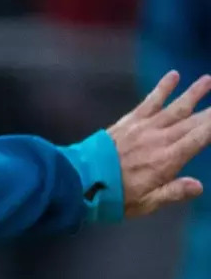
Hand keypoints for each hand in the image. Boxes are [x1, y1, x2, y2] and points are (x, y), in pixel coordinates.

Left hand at [109, 71, 210, 217]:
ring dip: (194, 93)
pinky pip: (150, 101)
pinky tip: (173, 76)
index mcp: (168, 159)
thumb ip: (173, 192)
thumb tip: (198, 186)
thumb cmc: (114, 197)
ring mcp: (144, 127)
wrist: (80, 180)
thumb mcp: (146, 203)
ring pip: (176, 107)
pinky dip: (163, 88)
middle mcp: (161, 139)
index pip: (201, 137)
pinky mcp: (129, 121)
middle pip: (194, 120)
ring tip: (208, 80)